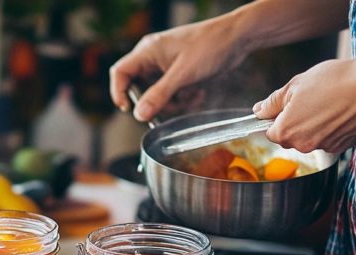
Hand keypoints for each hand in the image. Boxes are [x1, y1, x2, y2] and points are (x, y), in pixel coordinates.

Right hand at [109, 14, 247, 121]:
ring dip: (173, 102)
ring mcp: (165, 67)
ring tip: (190, 95)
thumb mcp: (183, 74)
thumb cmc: (210, 45)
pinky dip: (183, 98)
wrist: (237, 38)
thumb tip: (138, 115)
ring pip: (156, 95)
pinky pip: (171, 94)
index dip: (119, 93)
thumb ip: (159, 96)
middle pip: (138, 89)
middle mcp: (152, 58)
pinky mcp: (177, 74)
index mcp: (147, 51)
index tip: (128, 110)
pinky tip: (197, 92)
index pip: (120, 73)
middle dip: (156, 102)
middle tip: (172, 104)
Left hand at [254, 59, 355, 153]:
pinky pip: (328, 139)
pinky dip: (331, 128)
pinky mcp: (342, 147)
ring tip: (329, 102)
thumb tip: (258, 110)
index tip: (288, 105)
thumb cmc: (336, 81)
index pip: (270, 132)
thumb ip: (273, 101)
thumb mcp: (297, 84)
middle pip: (290, 137)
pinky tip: (341, 111)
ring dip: (314, 124)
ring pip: (310, 138)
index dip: (277, 117)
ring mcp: (323, 148)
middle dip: (295, 121)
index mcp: (286, 131)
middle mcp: (302, 145)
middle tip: (312, 99)